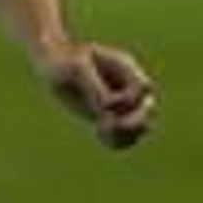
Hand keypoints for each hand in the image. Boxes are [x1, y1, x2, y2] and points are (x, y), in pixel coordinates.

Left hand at [36, 39, 157, 149]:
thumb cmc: (65, 60)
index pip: (143, 88)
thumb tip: (107, 108)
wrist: (53, 63)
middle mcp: (127, 86)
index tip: (105, 104)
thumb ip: (94, 87)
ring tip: (104, 132)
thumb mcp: (77, 69)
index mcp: (125, 68)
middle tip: (107, 124)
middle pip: (148, 109)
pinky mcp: (109, 117)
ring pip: (141, 127)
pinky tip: (99, 134)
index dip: (129, 101)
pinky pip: (125, 137)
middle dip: (134, 122)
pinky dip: (117, 141)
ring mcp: (120, 103)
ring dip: (127, 134)